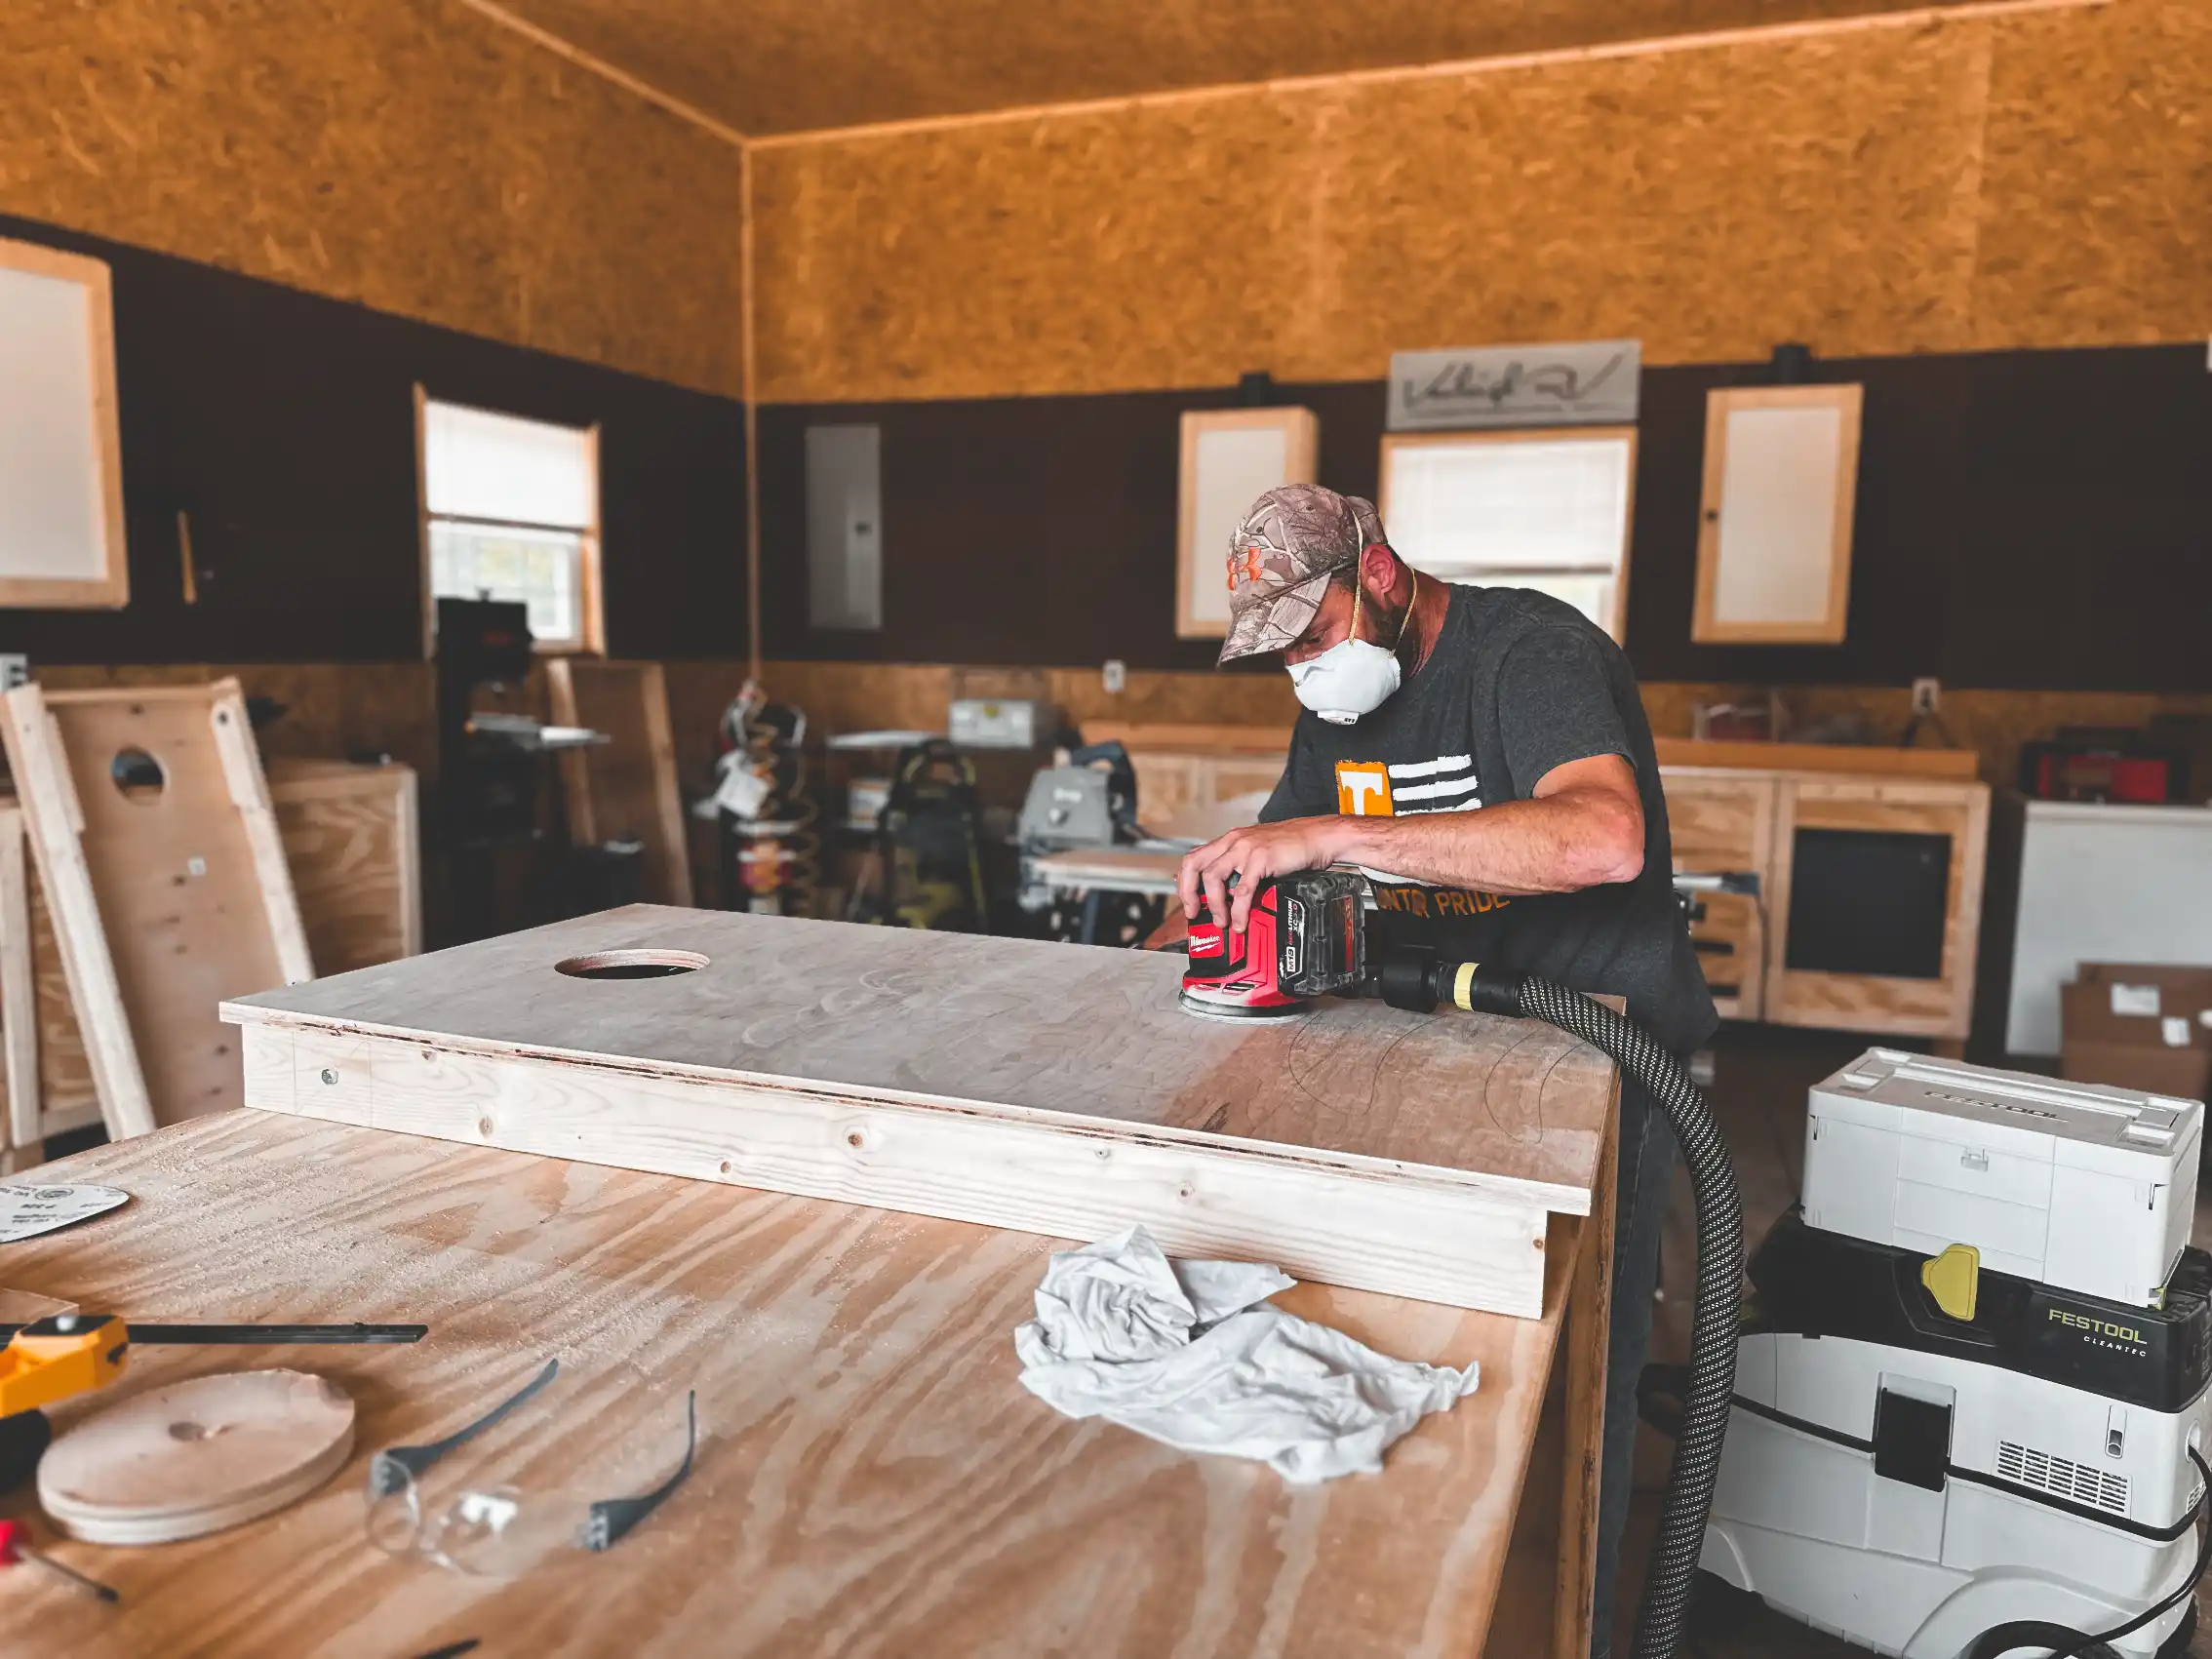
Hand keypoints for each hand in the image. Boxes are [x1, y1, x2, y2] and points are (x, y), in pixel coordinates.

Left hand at [1177, 817, 1344, 933]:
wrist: (1318, 837)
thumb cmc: (1291, 846)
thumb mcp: (1256, 853)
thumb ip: (1238, 867)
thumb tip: (1223, 890)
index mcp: (1229, 841)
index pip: (1193, 858)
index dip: (1184, 882)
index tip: (1188, 902)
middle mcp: (1232, 842)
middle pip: (1194, 864)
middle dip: (1188, 892)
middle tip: (1194, 913)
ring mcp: (1246, 848)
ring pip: (1213, 877)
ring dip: (1214, 904)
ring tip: (1221, 922)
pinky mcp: (1261, 858)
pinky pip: (1243, 889)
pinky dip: (1238, 910)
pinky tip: (1240, 922)